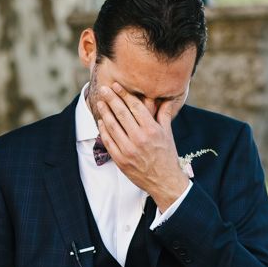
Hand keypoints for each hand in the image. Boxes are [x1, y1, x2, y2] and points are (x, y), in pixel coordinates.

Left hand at [96, 83, 188, 211]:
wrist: (164, 181)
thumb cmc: (167, 156)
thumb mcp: (168, 134)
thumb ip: (164, 116)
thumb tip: (165, 99)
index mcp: (152, 129)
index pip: (135, 107)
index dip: (124, 95)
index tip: (116, 85)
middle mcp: (139, 138)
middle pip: (121, 114)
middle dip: (111, 99)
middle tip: (103, 89)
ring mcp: (128, 149)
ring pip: (112, 126)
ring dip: (104, 113)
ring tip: (100, 102)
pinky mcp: (120, 159)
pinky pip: (109, 141)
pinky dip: (103, 130)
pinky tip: (100, 121)